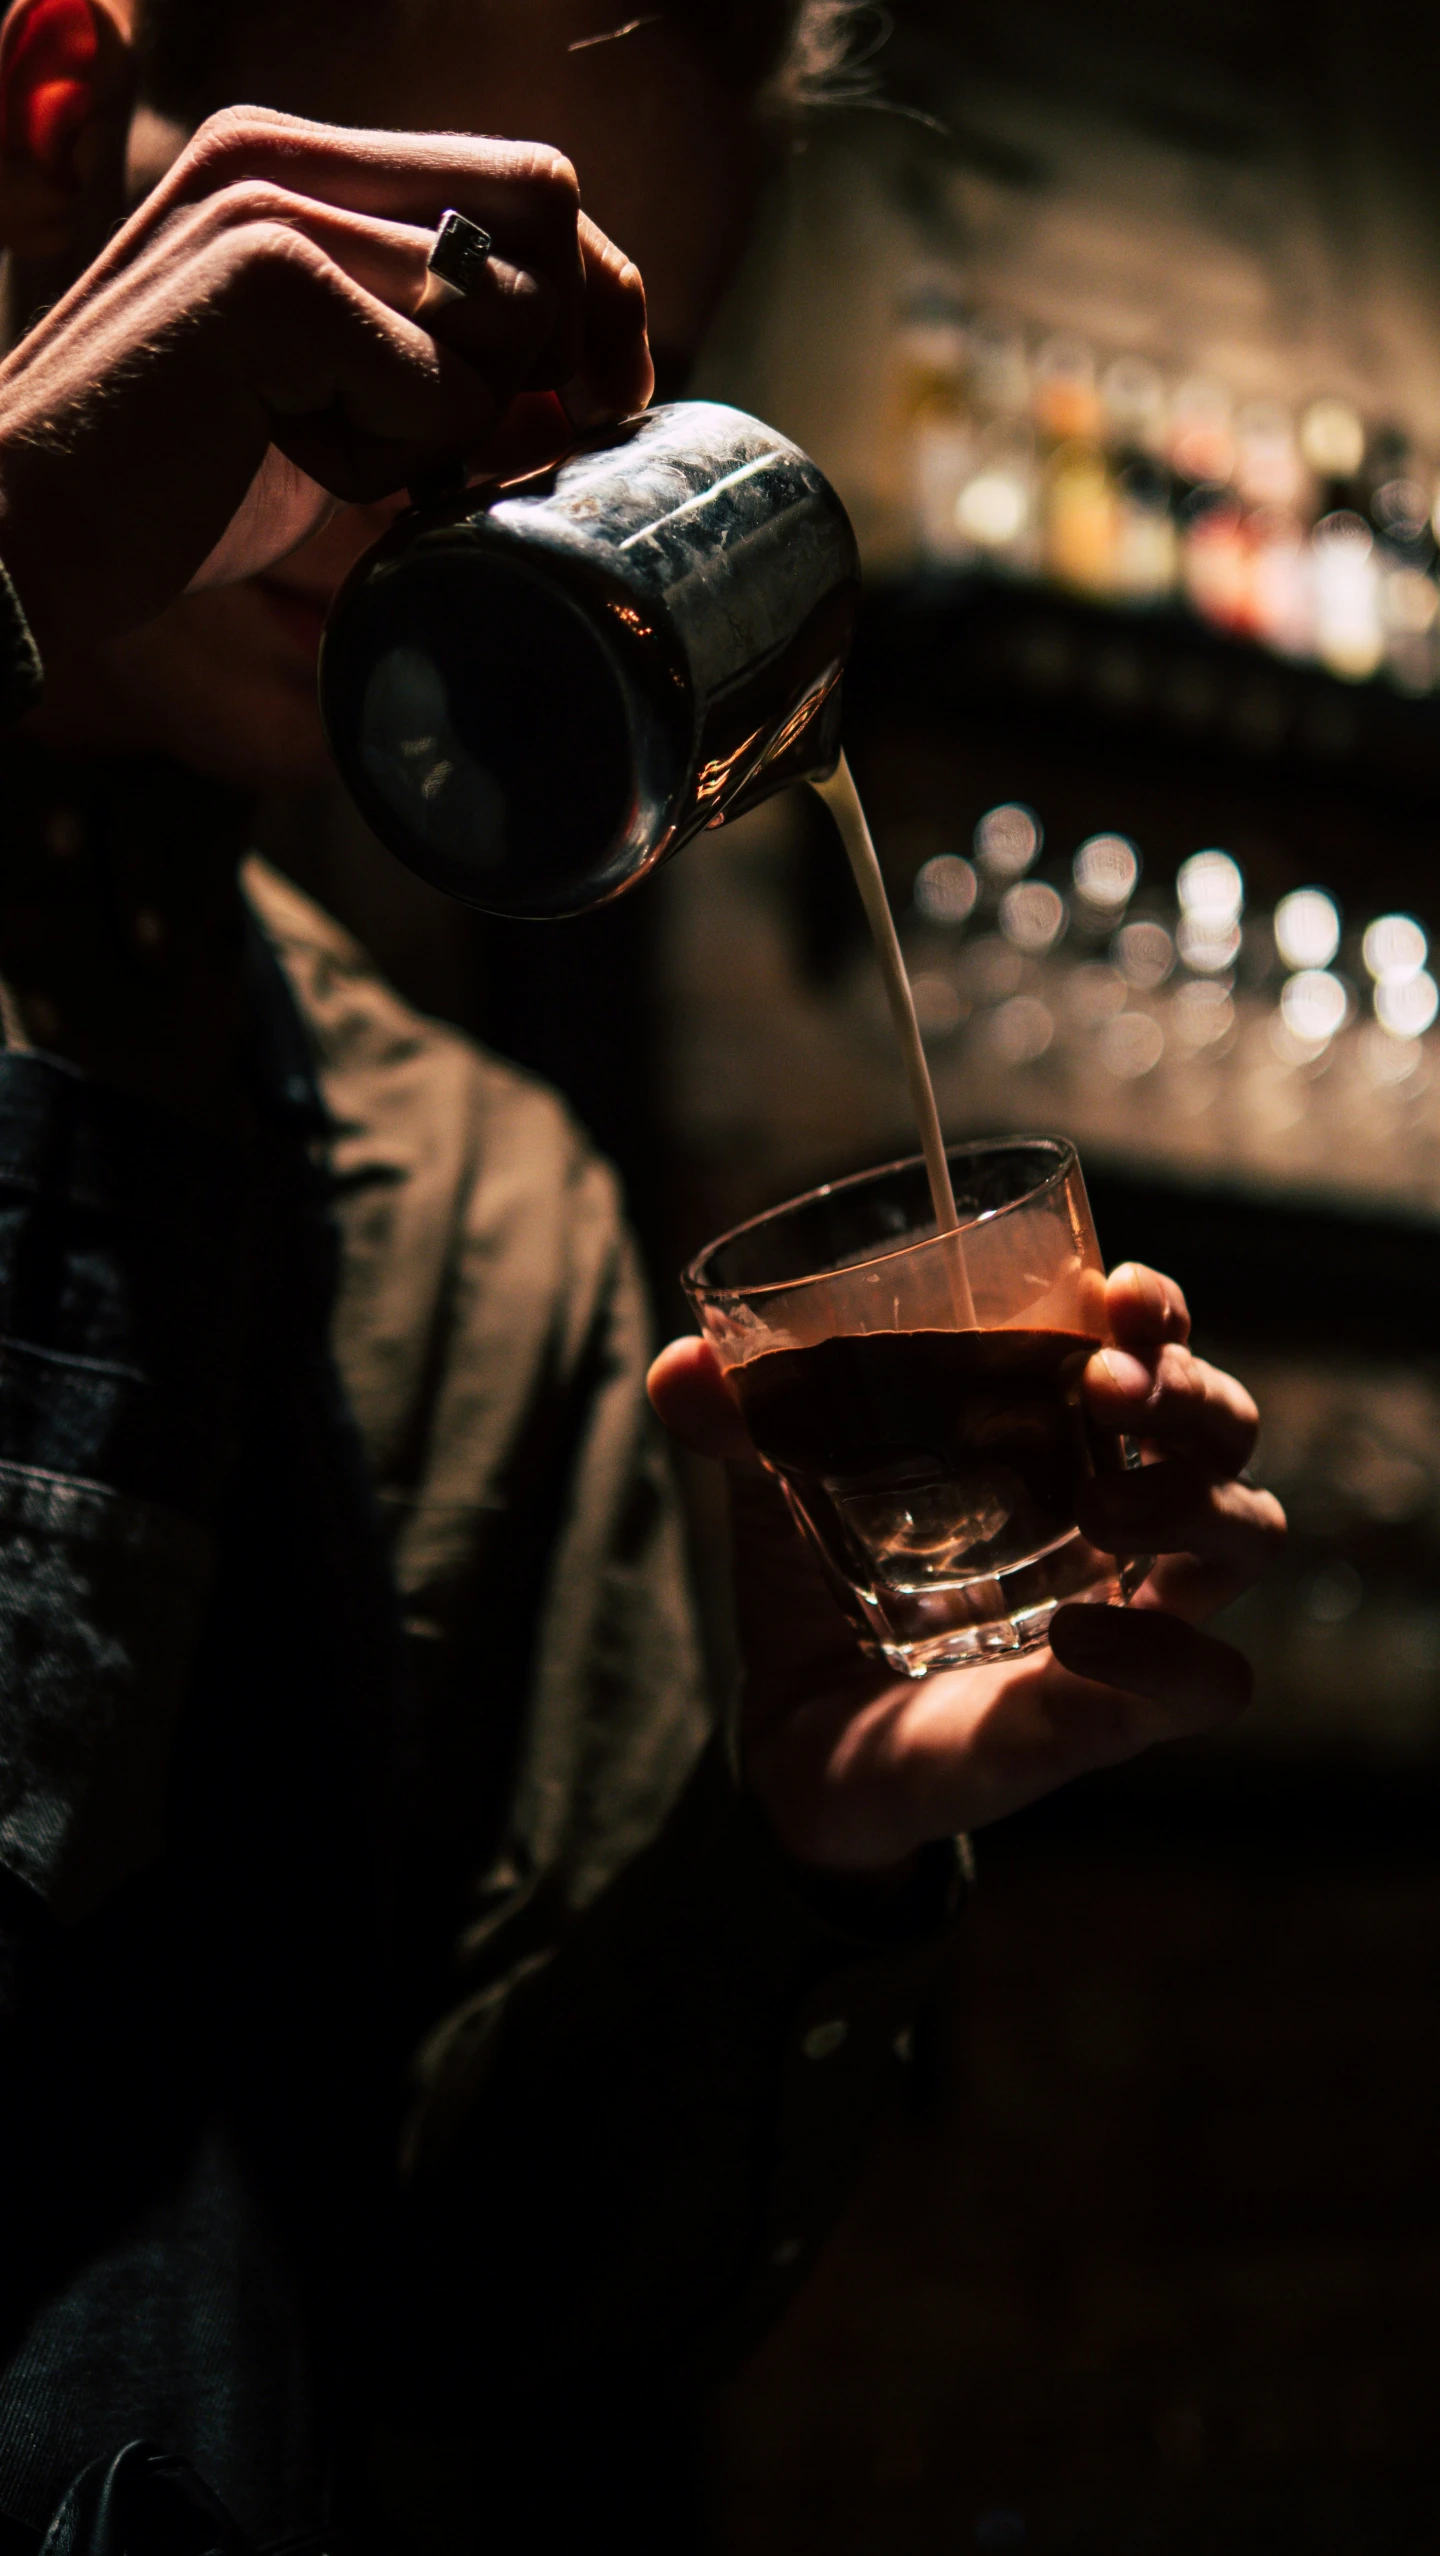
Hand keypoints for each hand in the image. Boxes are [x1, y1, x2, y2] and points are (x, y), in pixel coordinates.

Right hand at [0, 105, 651, 657]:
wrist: (26, 540)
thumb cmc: (176, 484)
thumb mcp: (326, 395)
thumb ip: (429, 350)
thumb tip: (589, 385)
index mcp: (300, 163)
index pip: (533, 185)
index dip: (594, 301)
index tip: (590, 404)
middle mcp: (287, 156)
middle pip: (548, 229)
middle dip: (546, 366)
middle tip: (455, 454)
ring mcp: (272, 205)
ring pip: (502, 322)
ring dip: (444, 427)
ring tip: (323, 448)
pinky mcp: (269, 280)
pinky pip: (444, 391)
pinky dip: (393, 460)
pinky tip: (289, 458)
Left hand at [649, 1262, 1285, 1876]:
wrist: (797, 1745)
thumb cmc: (821, 1592)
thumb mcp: (777, 1492)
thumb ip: (741, 1422)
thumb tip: (680, 1364)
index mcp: (1058, 1435)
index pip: (1156, 1351)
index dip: (1160, 1313)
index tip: (1118, 1292)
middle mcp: (1119, 1514)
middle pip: (1227, 1431)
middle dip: (1193, 1391)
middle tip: (1109, 1388)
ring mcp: (1134, 1612)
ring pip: (1248, 1536)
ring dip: (1191, 1500)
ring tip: (1099, 1503)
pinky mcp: (1116, 1713)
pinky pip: (1210, 1680)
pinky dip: (1166, 1650)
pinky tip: (1081, 1631)